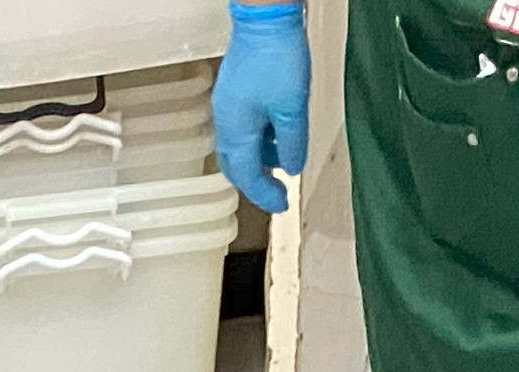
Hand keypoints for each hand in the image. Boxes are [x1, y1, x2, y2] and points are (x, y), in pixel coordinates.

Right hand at [212, 3, 311, 214]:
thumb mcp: (292, 109)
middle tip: (276, 192)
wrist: (265, 18)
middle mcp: (226, 122)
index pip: (247, 176)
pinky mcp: (235, 92)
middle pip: (235, 165)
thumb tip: (291, 168)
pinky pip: (243, 127)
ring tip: (282, 161)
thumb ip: (292, 144)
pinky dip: (258, 140)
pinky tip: (276, 134)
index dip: (265, 195)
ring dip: (259, 159)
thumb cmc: (277, 58)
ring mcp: (228, 106)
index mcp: (237, 131)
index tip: (282, 204)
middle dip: (255, 182)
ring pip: (240, 146)